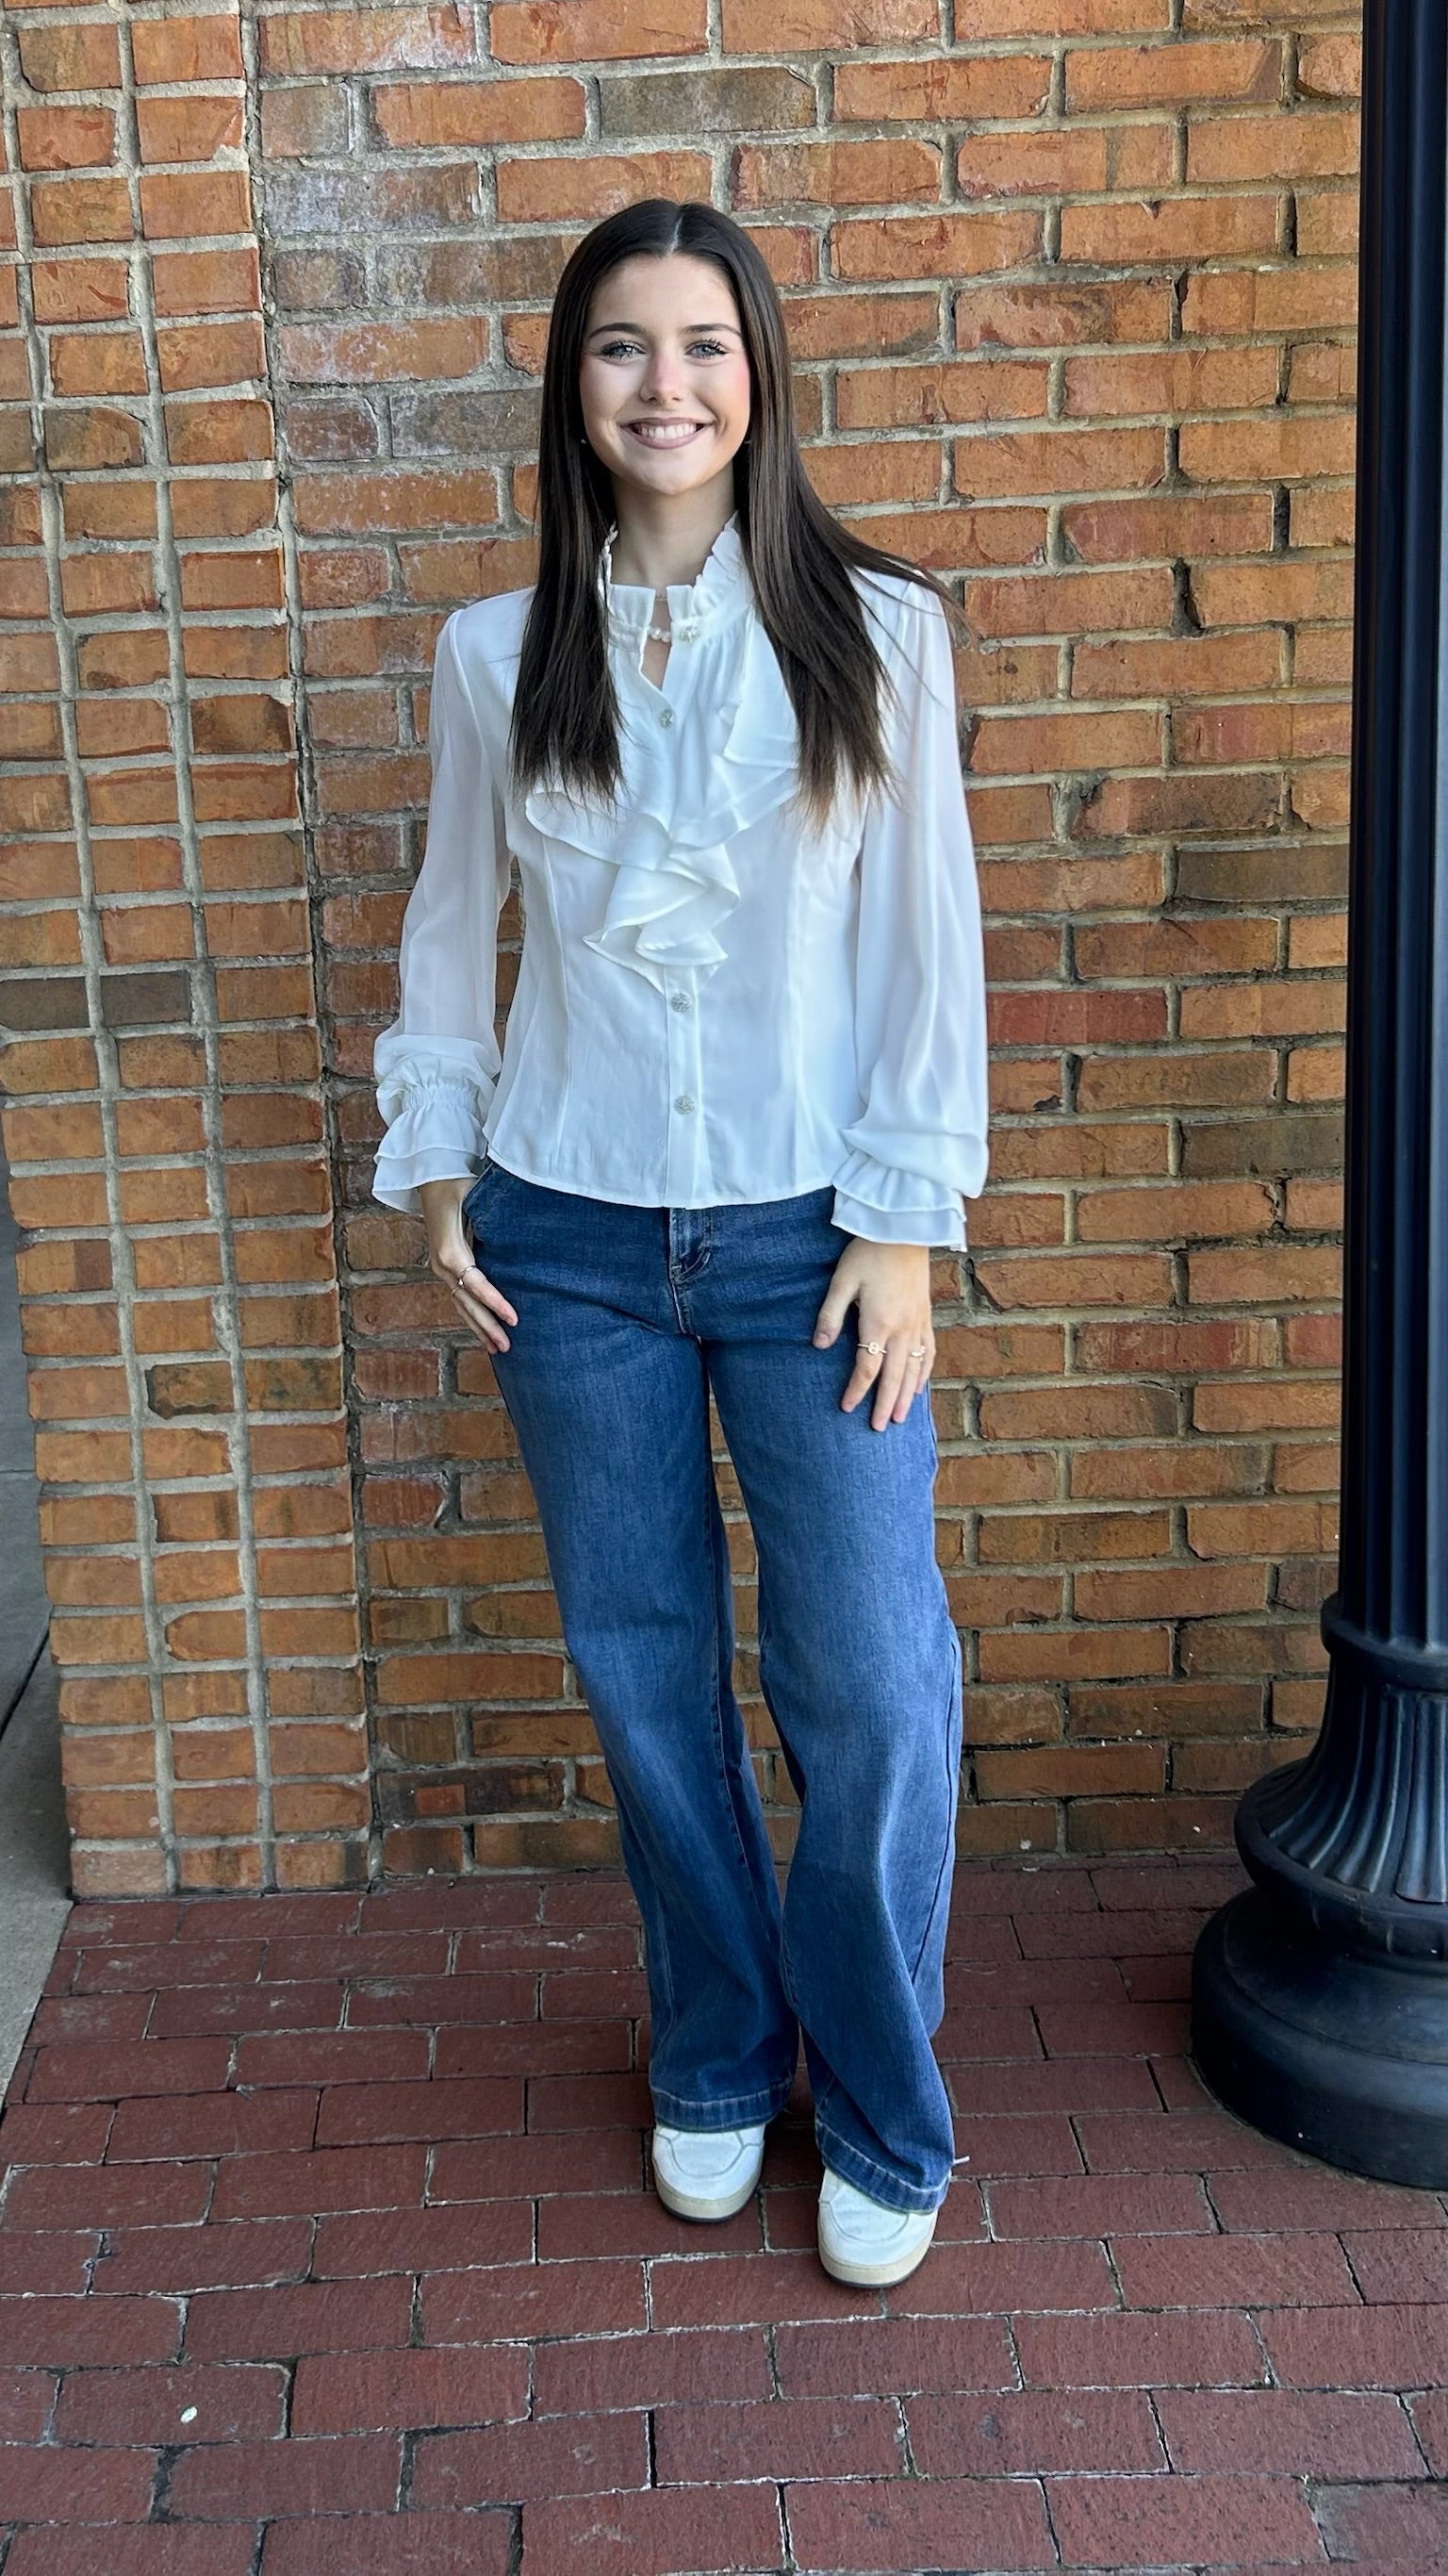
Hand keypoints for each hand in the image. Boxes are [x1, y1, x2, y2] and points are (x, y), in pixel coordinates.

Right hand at [419, 1177, 517, 1355]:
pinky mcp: (446, 1266)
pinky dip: (473, 1314)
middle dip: (487, 1327)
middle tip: (507, 1347)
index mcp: (449, 1250)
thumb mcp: (472, 1193)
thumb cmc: (454, 1181)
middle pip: (467, 1303)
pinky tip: (484, 1329)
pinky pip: (460, 1295)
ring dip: (479, 1327)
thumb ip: (490, 1213)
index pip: (476, 1284)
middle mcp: (442, 1264)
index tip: (514, 1319)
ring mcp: (441, 1267)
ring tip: (498, 1348)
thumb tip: (517, 1228)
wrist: (429, 1175)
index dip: (495, 1303)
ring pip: (461, 1304)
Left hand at [813, 1238, 934, 1430]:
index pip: (867, 1367)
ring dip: (907, 1396)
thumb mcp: (842, 1281)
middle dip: (885, 1404)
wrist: (905, 1229)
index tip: (846, 1408)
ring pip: (914, 1369)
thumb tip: (820, 1347)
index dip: (856, 1391)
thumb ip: (830, 1316)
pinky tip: (919, 1386)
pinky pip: (929, 1352)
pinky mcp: (926, 1316)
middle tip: (878, 1428)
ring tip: (901, 1418)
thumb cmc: (868, 1253)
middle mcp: (903, 1329)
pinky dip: (924, 1373)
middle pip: (894, 1377)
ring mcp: (918, 1324)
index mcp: (879, 1323)